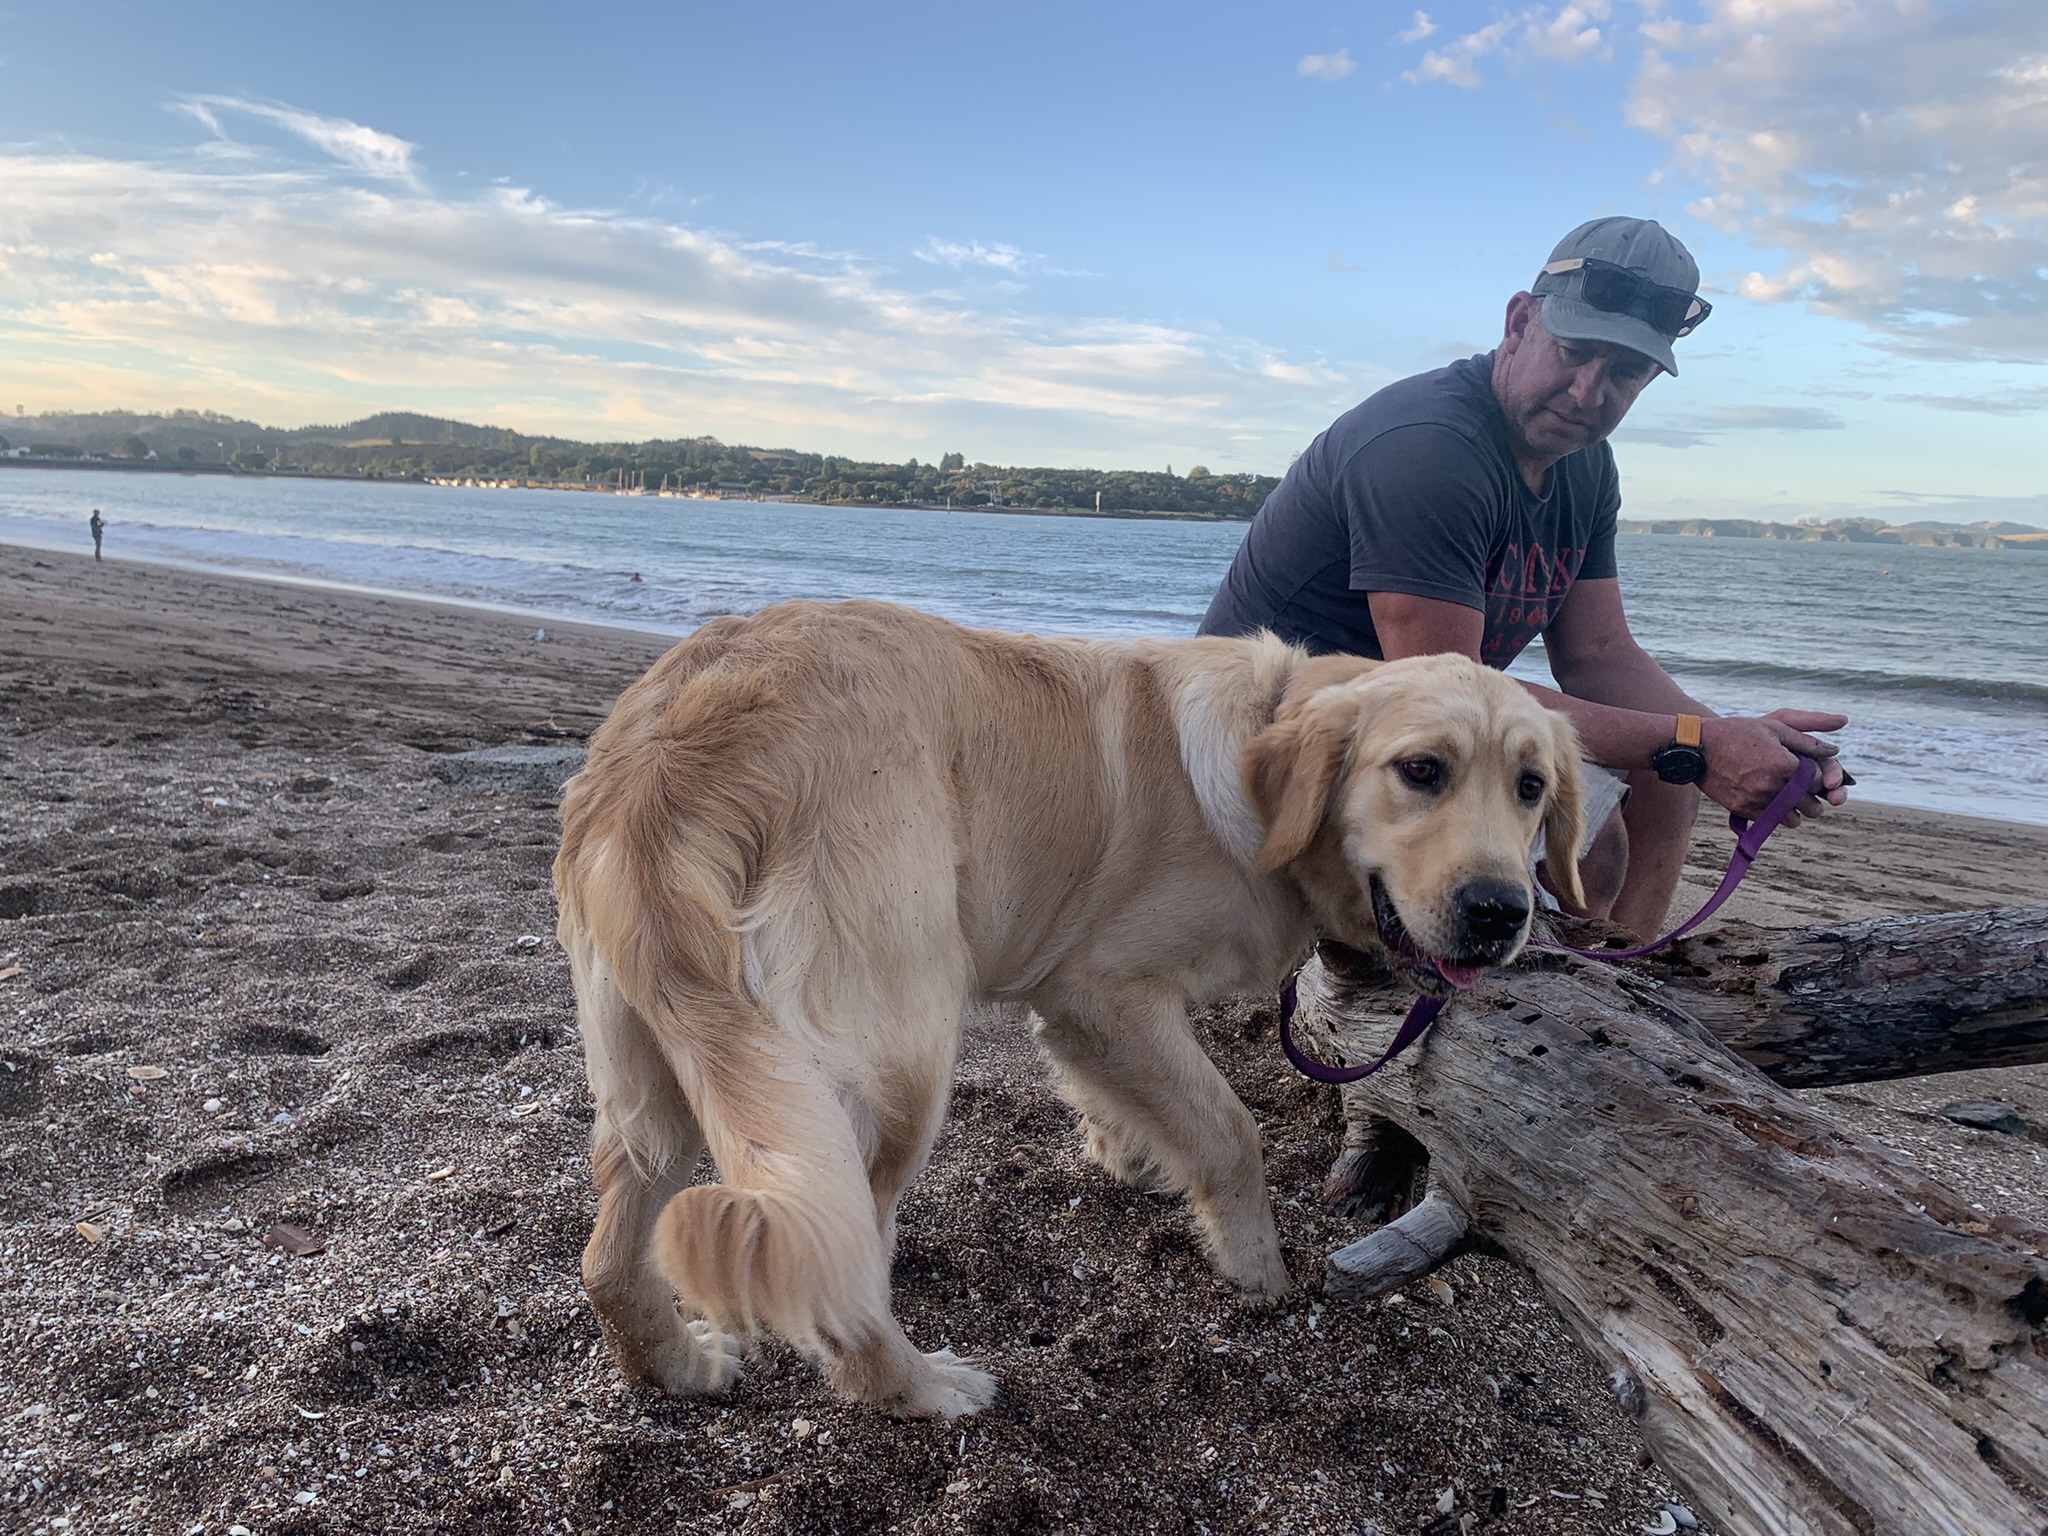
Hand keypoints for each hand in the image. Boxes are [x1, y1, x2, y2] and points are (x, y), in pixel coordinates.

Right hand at [1698, 710, 1850, 822]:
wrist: (1696, 747)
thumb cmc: (1737, 732)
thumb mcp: (1774, 727)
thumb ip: (1808, 741)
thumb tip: (1835, 751)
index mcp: (1785, 763)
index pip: (1818, 781)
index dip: (1819, 778)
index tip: (1811, 774)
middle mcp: (1773, 785)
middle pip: (1811, 805)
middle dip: (1814, 799)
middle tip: (1807, 793)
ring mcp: (1757, 800)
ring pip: (1793, 819)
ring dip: (1796, 811)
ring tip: (1789, 800)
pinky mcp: (1743, 809)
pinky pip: (1770, 822)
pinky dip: (1775, 815)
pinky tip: (1770, 801)